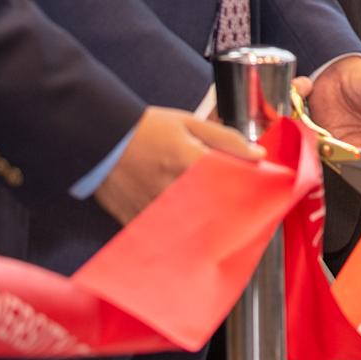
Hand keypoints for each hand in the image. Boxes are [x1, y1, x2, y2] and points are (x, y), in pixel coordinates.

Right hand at [91, 106, 262, 224]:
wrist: (102, 137)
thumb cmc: (147, 129)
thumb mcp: (189, 123)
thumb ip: (226, 139)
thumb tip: (258, 155)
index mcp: (187, 160)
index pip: (226, 189)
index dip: (245, 200)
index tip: (256, 205)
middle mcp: (170, 188)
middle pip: (211, 215)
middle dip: (226, 221)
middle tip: (238, 223)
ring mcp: (152, 207)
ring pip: (188, 230)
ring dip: (202, 231)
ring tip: (211, 230)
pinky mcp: (136, 220)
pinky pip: (162, 236)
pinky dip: (175, 235)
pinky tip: (182, 231)